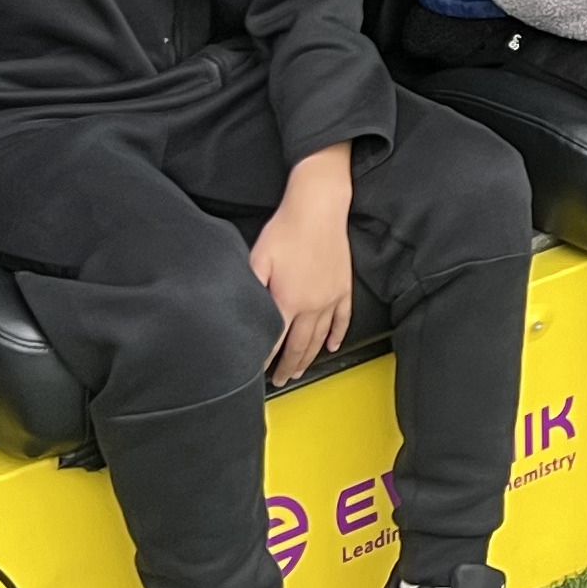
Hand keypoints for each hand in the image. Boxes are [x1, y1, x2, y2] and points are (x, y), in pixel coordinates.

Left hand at [248, 148, 354, 385]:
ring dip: (309, 357)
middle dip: (287, 365)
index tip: (256, 373)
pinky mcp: (343, 288)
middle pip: (299, 345)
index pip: (274, 339)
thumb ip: (251, 287)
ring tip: (299, 370)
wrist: (319, 208)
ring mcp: (331, 298)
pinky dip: (338, 335)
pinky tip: (333, 346)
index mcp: (289, 300)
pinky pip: (342, 319)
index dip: (264, 359)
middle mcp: (312, 305)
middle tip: (279, 379)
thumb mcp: (259, 258)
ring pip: (320, 337)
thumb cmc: (287, 229)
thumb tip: (243, 312)